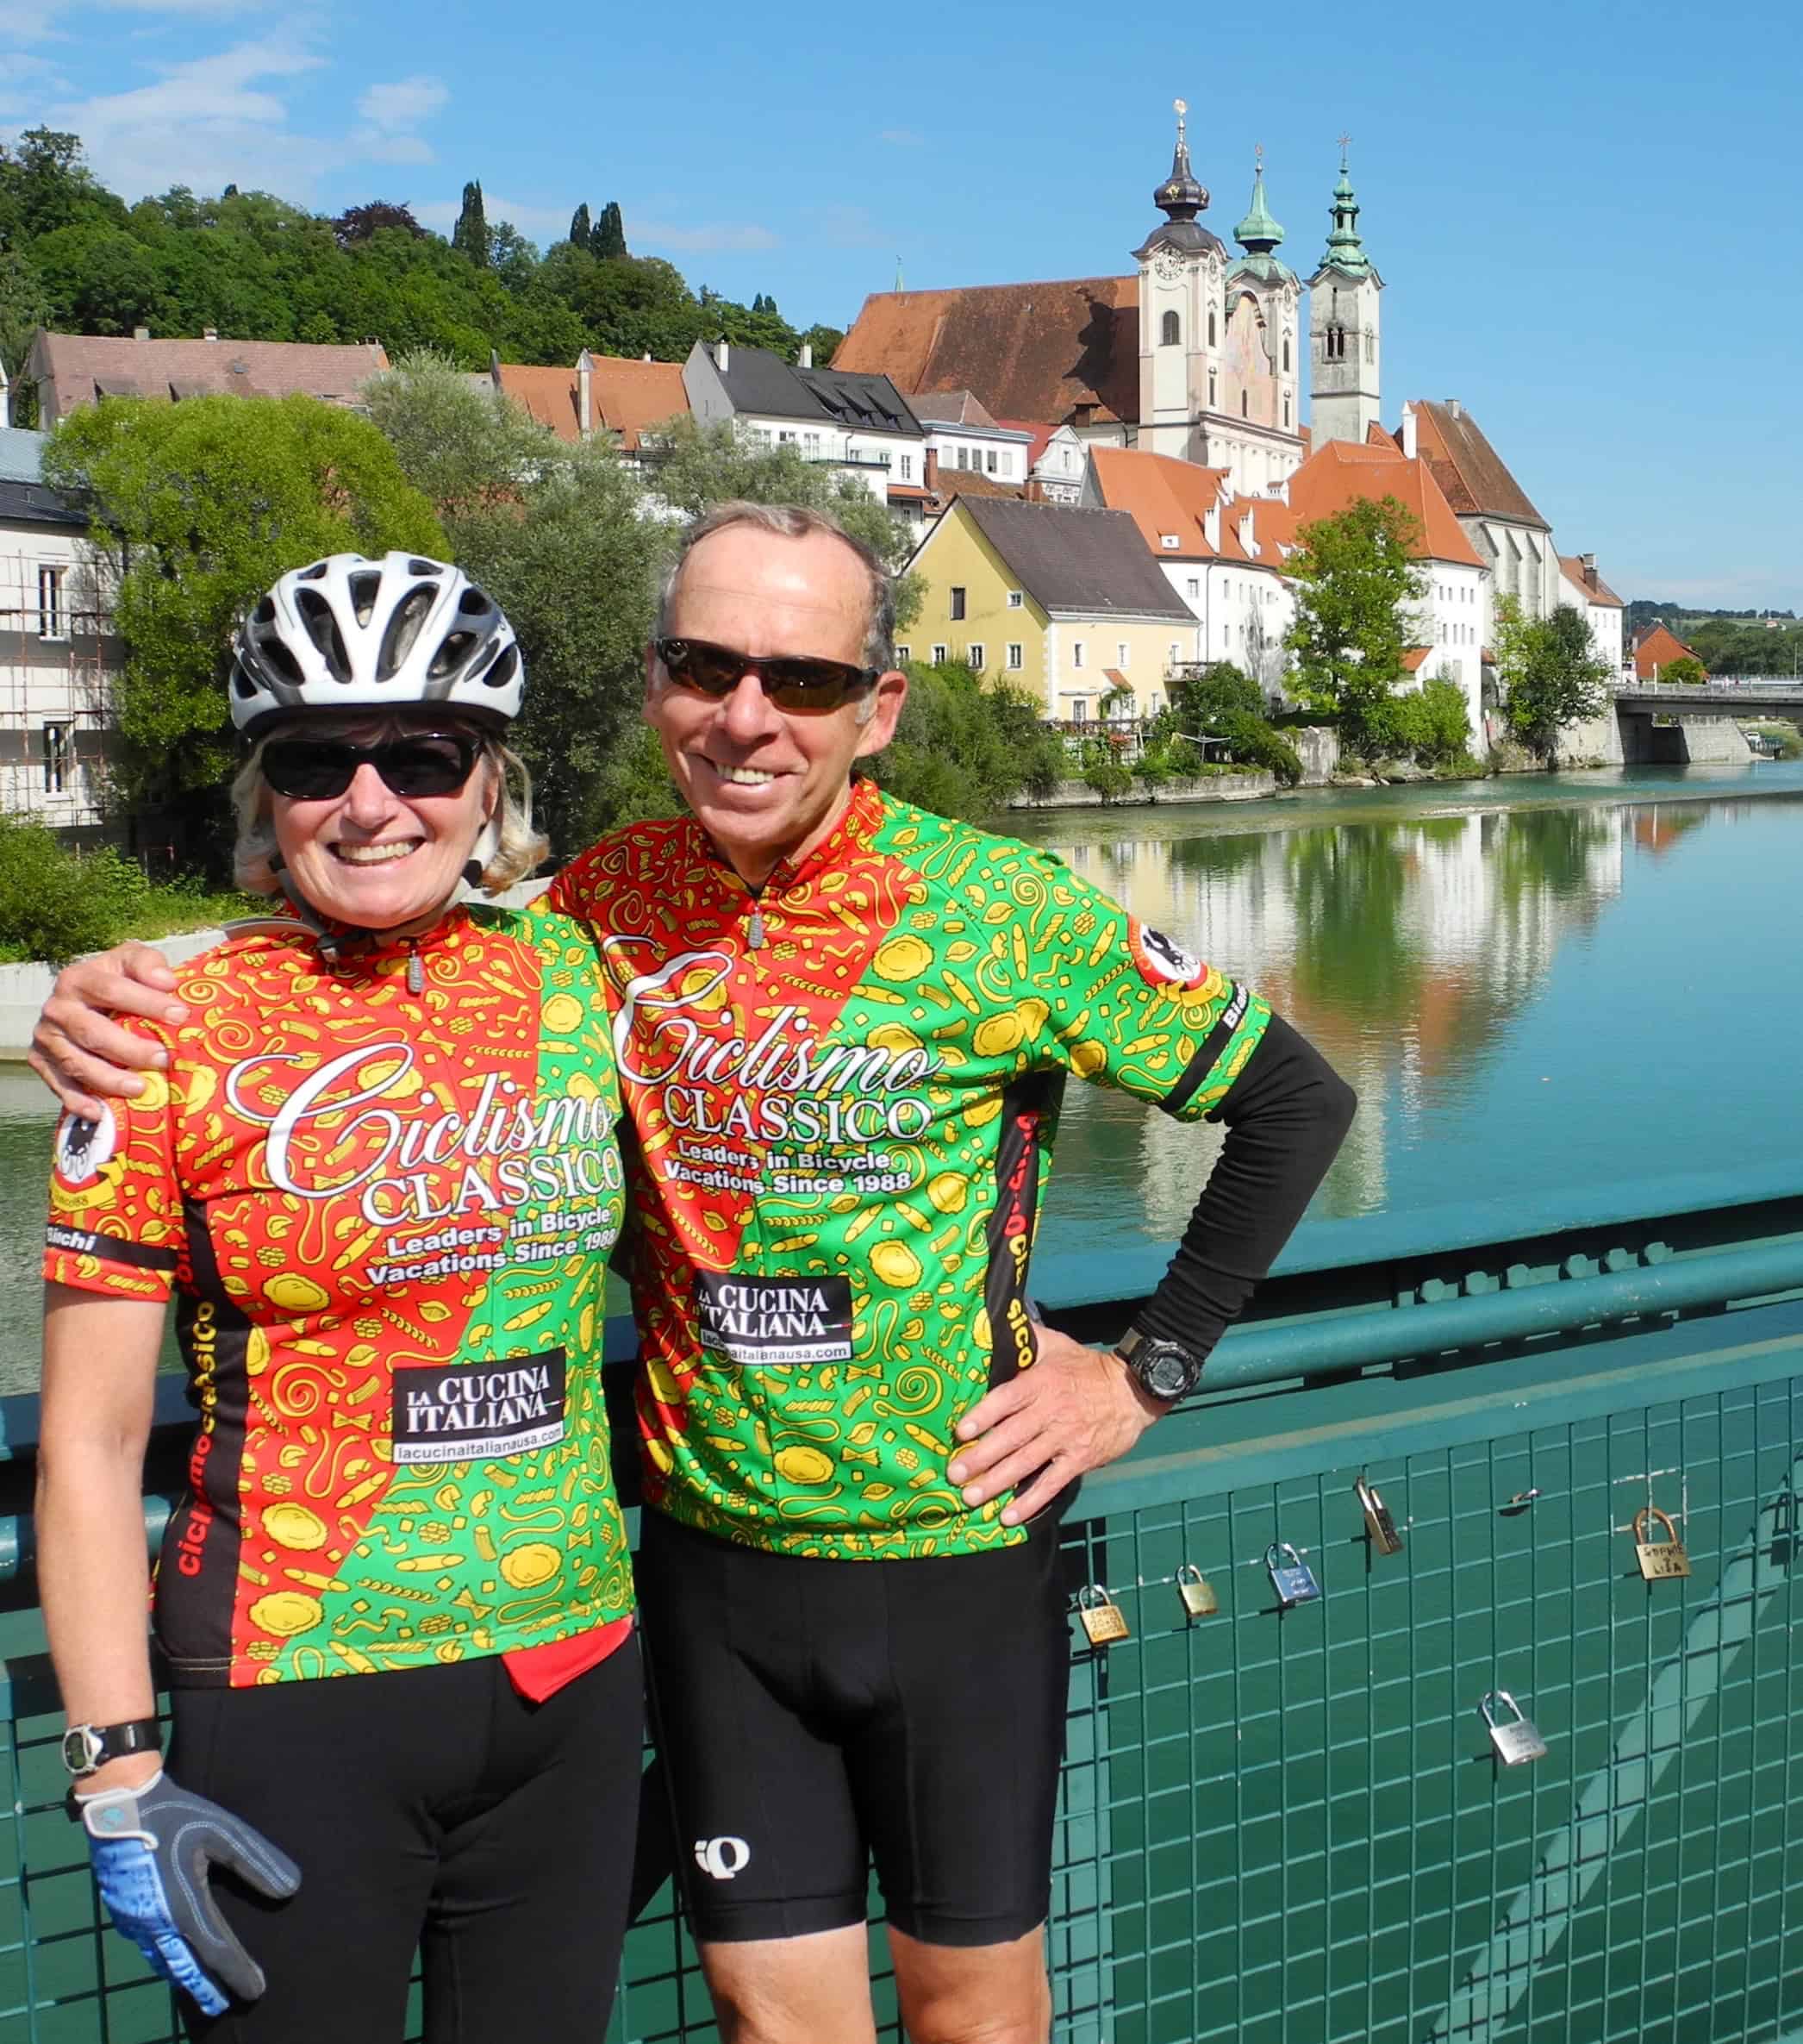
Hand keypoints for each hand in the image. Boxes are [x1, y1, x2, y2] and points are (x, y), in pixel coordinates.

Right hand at [28, 944, 184, 1120]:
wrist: (84, 999)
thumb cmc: (117, 981)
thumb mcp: (131, 961)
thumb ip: (148, 964)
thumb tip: (167, 982)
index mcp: (78, 978)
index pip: (111, 990)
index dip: (146, 1002)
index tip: (180, 1015)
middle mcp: (57, 1007)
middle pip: (93, 1032)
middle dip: (130, 1049)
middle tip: (164, 1059)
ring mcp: (47, 1037)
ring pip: (76, 1063)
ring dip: (109, 1079)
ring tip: (141, 1089)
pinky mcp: (42, 1061)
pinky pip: (59, 1085)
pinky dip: (79, 1101)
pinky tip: (100, 1112)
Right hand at [78, 1770, 299, 2014]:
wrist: (119, 1804)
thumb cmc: (175, 1814)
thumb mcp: (223, 1832)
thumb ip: (256, 1862)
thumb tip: (290, 1890)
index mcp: (182, 1906)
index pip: (216, 1951)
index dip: (237, 1972)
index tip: (257, 1990)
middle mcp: (155, 1922)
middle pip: (185, 1966)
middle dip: (206, 1988)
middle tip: (223, 2007)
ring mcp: (133, 1919)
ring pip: (162, 1959)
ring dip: (182, 1976)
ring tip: (199, 1990)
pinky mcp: (122, 1909)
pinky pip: (146, 1946)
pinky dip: (163, 1959)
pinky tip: (169, 1957)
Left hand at [947, 1325, 1164, 1524]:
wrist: (1132, 1391)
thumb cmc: (1086, 1368)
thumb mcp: (1057, 1345)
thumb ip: (1028, 1338)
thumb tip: (999, 1323)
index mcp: (1040, 1382)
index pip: (1007, 1399)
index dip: (983, 1415)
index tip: (960, 1431)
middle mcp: (1050, 1412)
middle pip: (1011, 1437)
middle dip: (980, 1457)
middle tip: (954, 1474)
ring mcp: (1065, 1438)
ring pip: (1026, 1463)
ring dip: (997, 1482)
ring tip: (971, 1497)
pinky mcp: (1079, 1460)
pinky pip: (1052, 1483)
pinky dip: (1031, 1501)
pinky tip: (1008, 1516)